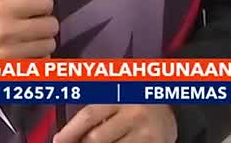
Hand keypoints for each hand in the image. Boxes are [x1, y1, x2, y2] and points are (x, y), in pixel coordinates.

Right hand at [0, 0, 61, 58]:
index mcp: (1, 7)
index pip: (44, 2)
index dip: (43, 2)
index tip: (36, 5)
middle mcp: (6, 31)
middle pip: (51, 26)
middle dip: (44, 22)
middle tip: (32, 21)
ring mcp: (8, 54)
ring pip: (48, 46)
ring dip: (41, 40)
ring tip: (28, 37)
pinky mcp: (9, 70)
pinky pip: (40, 63)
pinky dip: (36, 58)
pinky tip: (25, 51)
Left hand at [53, 104, 176, 142]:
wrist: (173, 107)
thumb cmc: (135, 99)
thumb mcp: (116, 92)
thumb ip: (95, 107)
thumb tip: (67, 132)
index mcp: (120, 95)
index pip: (89, 115)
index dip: (70, 131)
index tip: (58, 141)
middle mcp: (133, 114)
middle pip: (96, 139)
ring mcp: (146, 134)